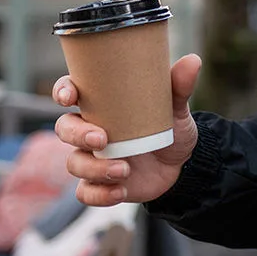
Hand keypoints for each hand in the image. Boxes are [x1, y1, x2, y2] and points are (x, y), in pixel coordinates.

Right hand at [53, 54, 202, 205]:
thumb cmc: (170, 128)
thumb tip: (192, 61)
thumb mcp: (176, 109)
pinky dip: (99, 194)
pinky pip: (86, 192)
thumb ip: (179, 88)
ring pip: (74, 163)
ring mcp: (93, 158)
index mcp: (102, 106)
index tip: (69, 96)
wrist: (183, 164)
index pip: (71, 92)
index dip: (63, 91)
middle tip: (102, 139)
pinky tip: (119, 192)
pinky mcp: (100, 183)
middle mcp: (91, 130)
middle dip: (77, 134)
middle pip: (65, 128)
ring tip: (124, 170)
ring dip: (94, 168)